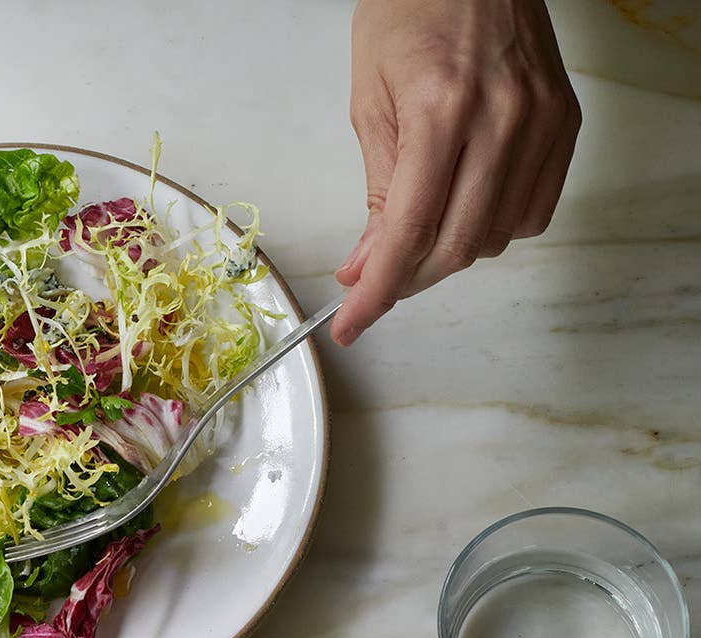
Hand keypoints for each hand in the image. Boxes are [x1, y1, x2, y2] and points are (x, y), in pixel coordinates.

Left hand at [333, 0, 579, 345]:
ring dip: (451, 253)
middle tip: (379, 279)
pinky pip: (534, 213)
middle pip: (457, 246)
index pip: (409, 232)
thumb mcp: (371, 101)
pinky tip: (467, 207)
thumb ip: (377, 192)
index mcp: (441, 109)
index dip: (378, 292)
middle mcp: (500, 117)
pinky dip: (496, 229)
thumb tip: (369, 267)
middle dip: (410, 279)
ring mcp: (540, 120)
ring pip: (496, 238)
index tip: (354, 324)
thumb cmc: (413, 12)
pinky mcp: (565, 122)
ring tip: (421, 232)